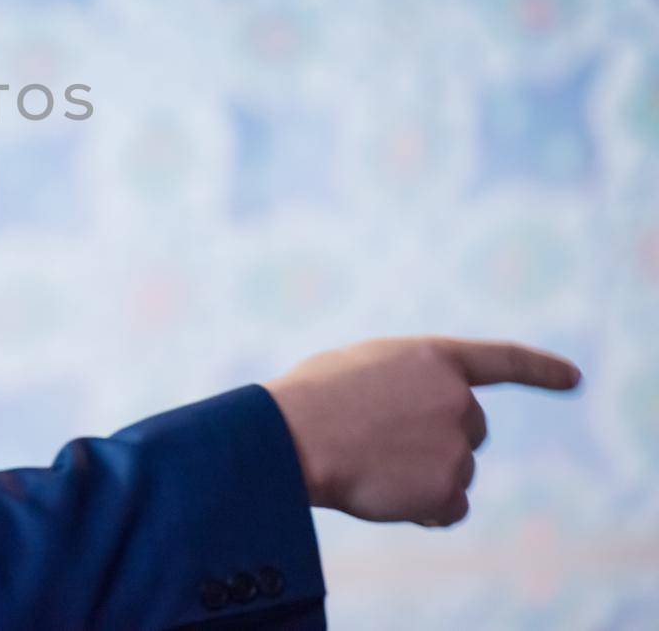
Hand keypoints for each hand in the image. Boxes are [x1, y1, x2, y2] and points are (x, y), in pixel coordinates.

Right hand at [261, 336, 580, 526]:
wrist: (292, 437)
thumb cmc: (309, 399)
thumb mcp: (361, 367)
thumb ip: (403, 382)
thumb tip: (413, 418)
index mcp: (433, 359)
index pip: (501, 361)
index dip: (541, 369)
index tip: (575, 378)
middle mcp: (457, 399)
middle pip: (470, 429)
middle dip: (440, 439)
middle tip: (384, 444)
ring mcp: (456, 445)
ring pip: (455, 471)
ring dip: (422, 475)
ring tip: (368, 466)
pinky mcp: (448, 488)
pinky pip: (450, 508)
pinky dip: (423, 508)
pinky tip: (382, 493)